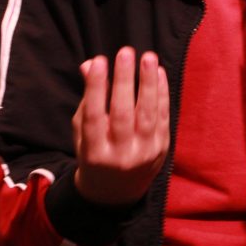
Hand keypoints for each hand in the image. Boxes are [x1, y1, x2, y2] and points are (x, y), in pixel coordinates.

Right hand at [72, 46, 170, 205]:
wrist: (117, 193)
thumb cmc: (95, 156)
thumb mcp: (83, 134)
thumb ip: (87, 101)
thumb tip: (88, 64)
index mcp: (94, 154)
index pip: (94, 117)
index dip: (95, 89)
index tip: (98, 62)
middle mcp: (120, 155)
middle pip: (123, 114)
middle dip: (124, 81)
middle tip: (125, 52)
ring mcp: (144, 152)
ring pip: (147, 114)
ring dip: (148, 83)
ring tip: (148, 57)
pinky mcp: (162, 148)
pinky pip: (163, 116)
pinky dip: (162, 93)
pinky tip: (159, 73)